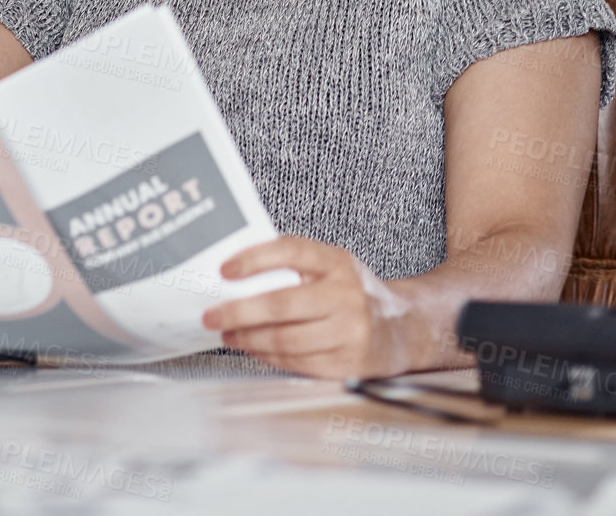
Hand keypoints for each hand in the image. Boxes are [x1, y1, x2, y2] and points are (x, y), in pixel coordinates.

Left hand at [201, 235, 410, 379]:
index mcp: (338, 262)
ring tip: (228, 334)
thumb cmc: (352, 292)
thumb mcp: (332, 266)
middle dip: (239, 312)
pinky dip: (269, 357)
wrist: (404, 328)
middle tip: (211, 315)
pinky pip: (297, 362)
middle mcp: (346, 296)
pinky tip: (254, 349)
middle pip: (282, 305)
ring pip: (286, 340)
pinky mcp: (348, 364)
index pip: (291, 251)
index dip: (254, 259)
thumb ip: (294, 266)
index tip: (224, 270)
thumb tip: (235, 276)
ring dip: (249, 339)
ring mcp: (349, 332)